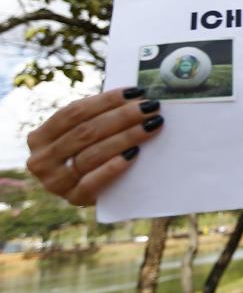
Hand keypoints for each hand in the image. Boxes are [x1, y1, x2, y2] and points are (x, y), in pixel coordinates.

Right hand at [26, 88, 164, 205]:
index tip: (136, 92)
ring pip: (93, 154)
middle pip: (87, 131)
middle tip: (150, 107)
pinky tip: (135, 154)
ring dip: (127, 136)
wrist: (91, 191)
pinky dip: (114, 166)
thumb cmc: (89, 151)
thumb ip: (99, 117)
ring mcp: (55, 182)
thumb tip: (134, 98)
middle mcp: (42, 159)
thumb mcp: (84, 133)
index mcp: (40, 137)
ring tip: (152, 125)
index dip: (106, 100)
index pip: (74, 112)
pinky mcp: (73, 199)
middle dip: (123, 116)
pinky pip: (94, 182)